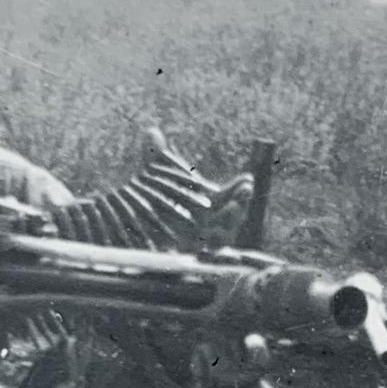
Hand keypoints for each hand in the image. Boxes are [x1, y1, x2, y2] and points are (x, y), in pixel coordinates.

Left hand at [140, 129, 253, 244]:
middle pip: (234, 214)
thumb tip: (151, 131)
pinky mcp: (194, 256)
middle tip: (245, 190)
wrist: (140, 233)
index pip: (230, 194)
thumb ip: (157, 158)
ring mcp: (204, 240)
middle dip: (241, 202)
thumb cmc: (156, 202)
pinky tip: (212, 236)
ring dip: (231, 221)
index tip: (246, 178)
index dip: (239, 187)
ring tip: (233, 208)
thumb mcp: (156, 179)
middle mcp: (211, 221)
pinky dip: (212, 246)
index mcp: (210, 202)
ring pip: (226, 235)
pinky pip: (209, 254)